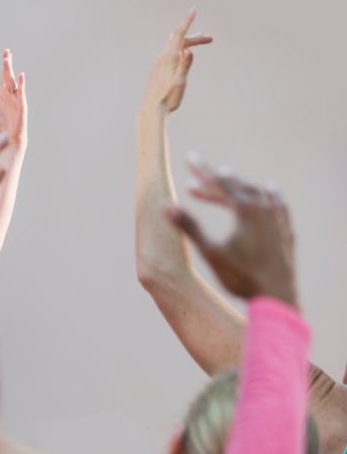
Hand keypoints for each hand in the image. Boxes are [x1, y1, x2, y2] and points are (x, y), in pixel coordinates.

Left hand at [0, 49, 26, 144]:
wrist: (9, 137)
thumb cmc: (2, 125)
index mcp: (3, 94)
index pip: (4, 76)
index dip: (5, 66)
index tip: (6, 54)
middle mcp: (10, 94)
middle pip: (8, 76)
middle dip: (7, 64)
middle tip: (7, 52)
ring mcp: (16, 99)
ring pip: (13, 82)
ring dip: (10, 71)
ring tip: (8, 60)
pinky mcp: (21, 105)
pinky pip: (21, 93)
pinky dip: (22, 85)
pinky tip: (21, 76)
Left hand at [142, 9, 212, 113]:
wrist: (151, 111)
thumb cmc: (168, 98)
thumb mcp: (180, 81)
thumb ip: (185, 64)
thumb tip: (189, 50)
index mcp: (169, 58)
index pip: (179, 34)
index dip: (187, 21)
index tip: (193, 10)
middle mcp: (161, 58)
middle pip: (179, 42)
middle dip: (195, 38)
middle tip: (210, 39)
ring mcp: (157, 65)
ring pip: (173, 49)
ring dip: (187, 44)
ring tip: (198, 42)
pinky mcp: (156, 71)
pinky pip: (168, 56)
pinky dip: (178, 51)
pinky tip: (180, 55)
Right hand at [166, 153, 295, 307]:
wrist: (276, 296)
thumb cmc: (240, 276)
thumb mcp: (211, 252)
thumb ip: (191, 227)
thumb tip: (168, 207)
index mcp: (244, 211)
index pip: (219, 184)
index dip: (202, 171)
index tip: (189, 157)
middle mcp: (263, 210)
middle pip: (235, 187)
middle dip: (214, 181)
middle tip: (193, 180)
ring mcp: (276, 220)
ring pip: (257, 194)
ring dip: (237, 186)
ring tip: (225, 180)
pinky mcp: (285, 232)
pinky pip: (279, 205)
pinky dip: (270, 195)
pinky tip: (270, 189)